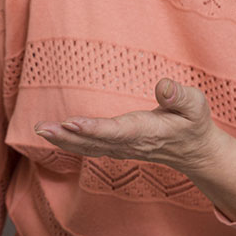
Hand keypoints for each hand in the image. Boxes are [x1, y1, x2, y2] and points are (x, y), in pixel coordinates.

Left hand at [34, 78, 235, 219]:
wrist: (194, 151)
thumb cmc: (193, 123)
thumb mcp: (195, 106)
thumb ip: (180, 96)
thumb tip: (163, 84)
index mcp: (147, 132)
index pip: (117, 131)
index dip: (94, 129)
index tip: (72, 122)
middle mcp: (130, 144)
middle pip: (94, 142)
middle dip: (66, 136)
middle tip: (41, 128)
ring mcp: (121, 149)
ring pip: (87, 147)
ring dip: (62, 139)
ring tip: (40, 129)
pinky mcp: (116, 147)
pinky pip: (88, 147)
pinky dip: (68, 142)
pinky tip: (52, 134)